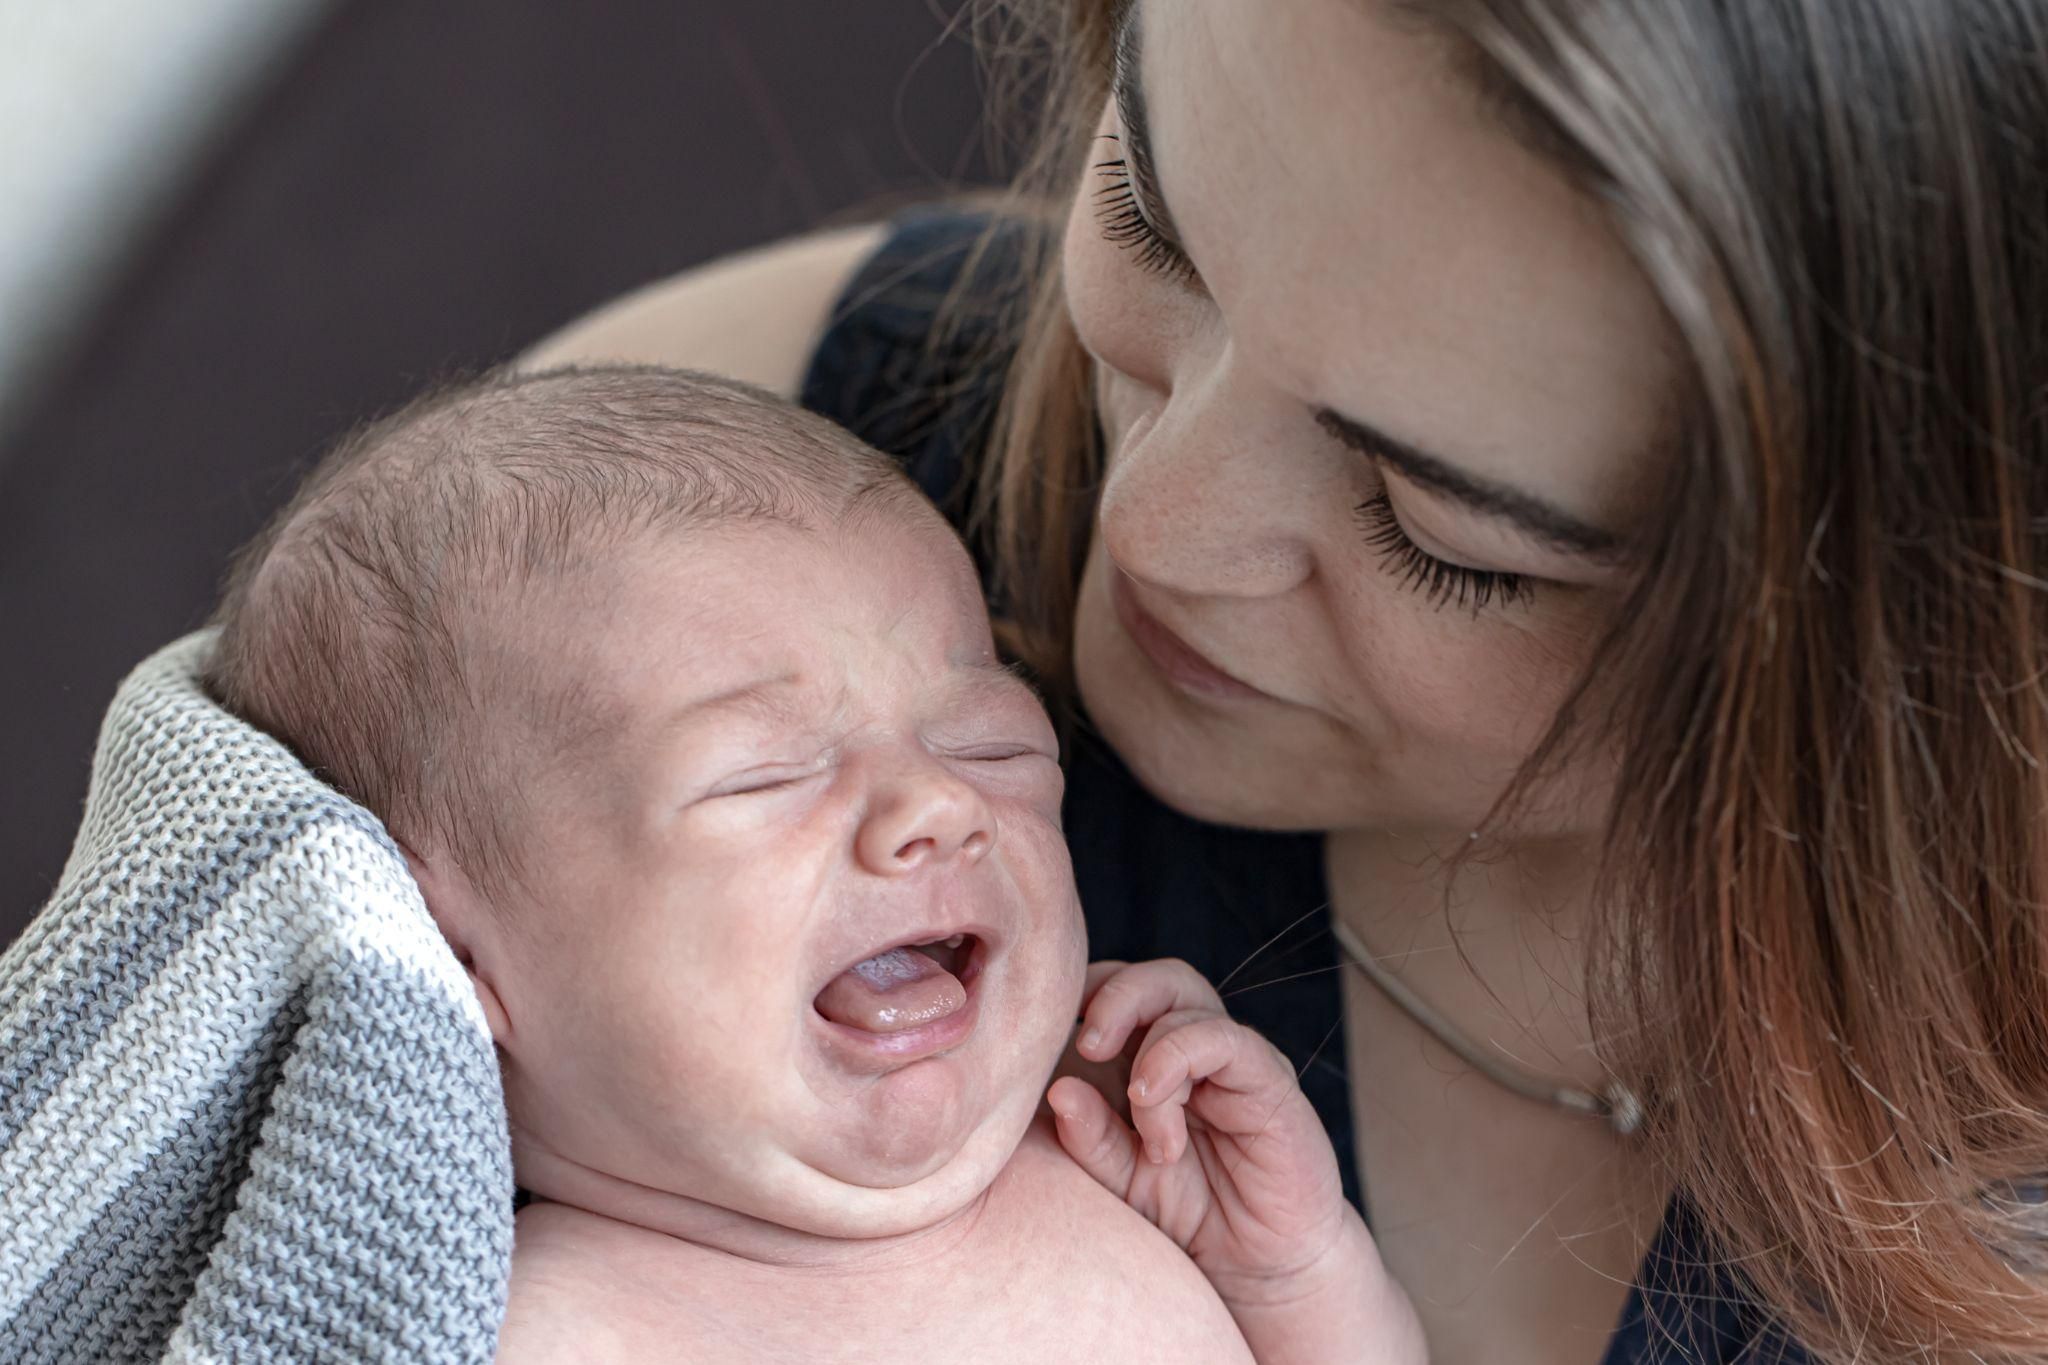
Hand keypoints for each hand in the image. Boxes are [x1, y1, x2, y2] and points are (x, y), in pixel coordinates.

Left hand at [1048, 959, 1424, 1363]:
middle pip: (1154, 979)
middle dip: (1113, 998)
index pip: (1118, 989)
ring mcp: (1233, 1059)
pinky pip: (1226, 1040)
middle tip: (1088, 1046)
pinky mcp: (1269, 1080)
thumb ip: (1088, 1136)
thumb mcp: (1119, 1177)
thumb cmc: (1186, 1212)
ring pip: (1185, 1001)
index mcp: (1152, 1055)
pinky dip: (1181, 1059)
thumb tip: (1058, 1089)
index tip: (1051, 1033)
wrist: (1254, 1267)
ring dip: (1148, 1053)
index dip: (1084, 997)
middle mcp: (1194, 1046)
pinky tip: (1157, 1108)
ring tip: (1141, 1117)